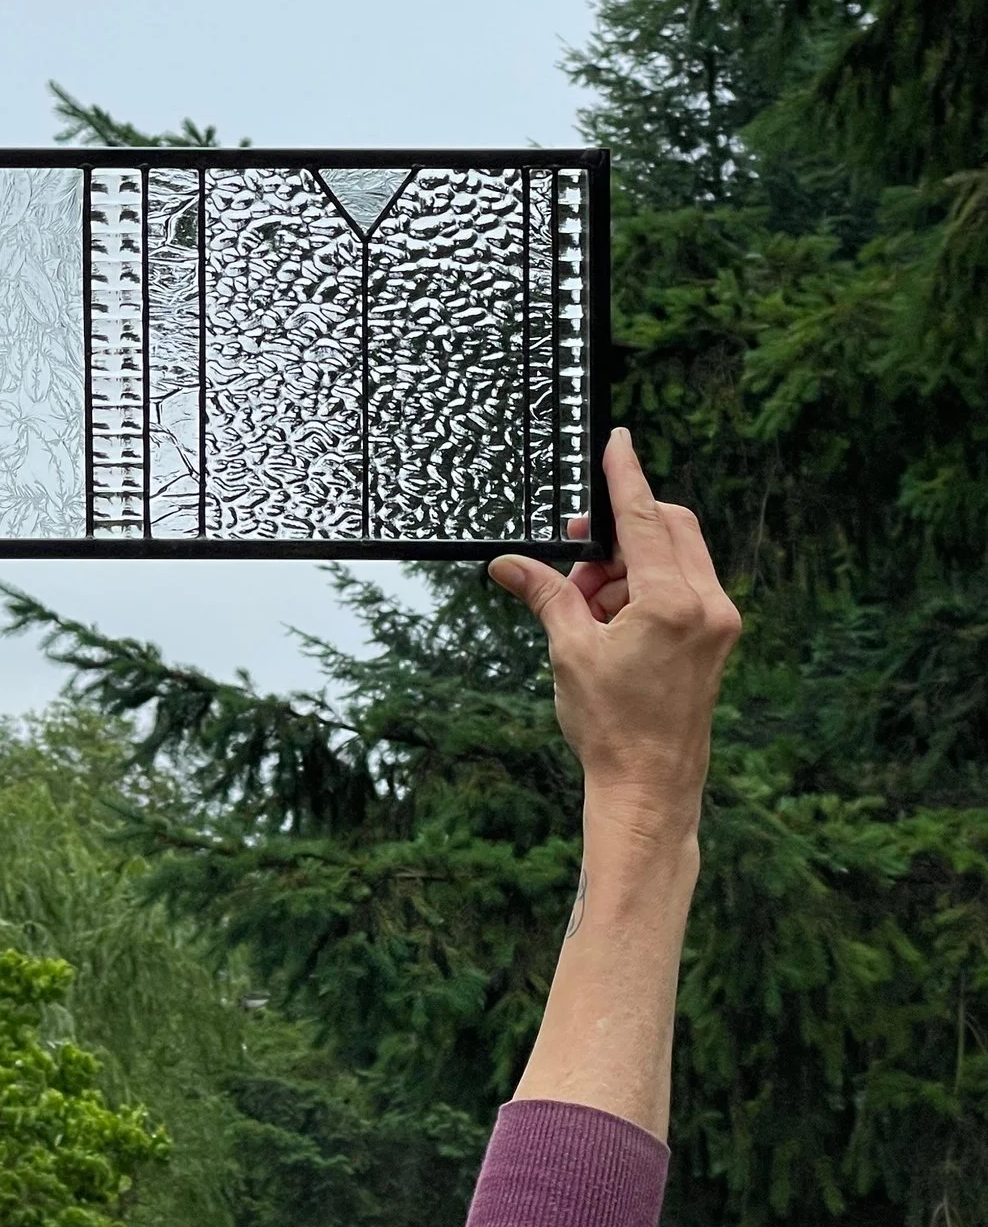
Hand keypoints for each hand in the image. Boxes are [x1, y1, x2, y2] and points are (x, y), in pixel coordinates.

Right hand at [489, 428, 739, 842]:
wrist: (650, 785)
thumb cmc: (611, 724)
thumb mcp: (569, 650)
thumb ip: (546, 595)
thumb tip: (507, 563)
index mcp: (673, 603)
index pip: (645, 518)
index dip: (626, 476)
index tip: (618, 440)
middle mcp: (708, 605)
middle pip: (668, 528)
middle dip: (618, 534)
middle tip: (573, 563)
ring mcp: (718, 622)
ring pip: (673, 557)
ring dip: (625, 567)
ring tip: (586, 612)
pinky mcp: (716, 637)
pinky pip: (680, 586)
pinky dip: (642, 589)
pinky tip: (609, 623)